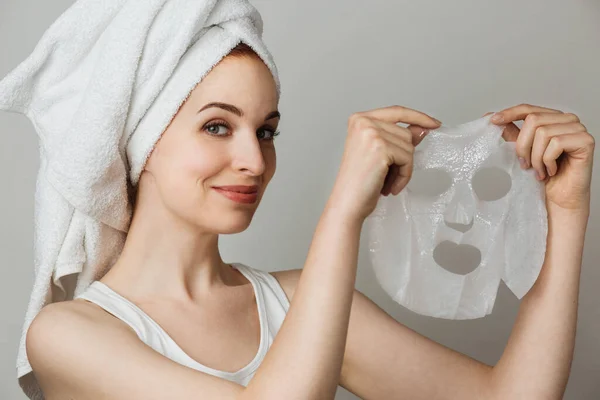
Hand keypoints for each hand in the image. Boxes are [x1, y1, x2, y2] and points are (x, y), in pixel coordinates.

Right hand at [329, 105, 440, 221]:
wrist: (347, 203)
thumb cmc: (358, 183)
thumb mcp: (379, 154)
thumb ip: (398, 138)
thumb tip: (422, 129)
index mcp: (359, 120)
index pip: (397, 111)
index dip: (418, 117)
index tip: (433, 123)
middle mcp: (363, 122)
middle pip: (405, 132)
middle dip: (402, 157)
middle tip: (387, 175)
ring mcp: (372, 133)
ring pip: (409, 146)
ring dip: (403, 168)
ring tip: (386, 182)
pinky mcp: (381, 147)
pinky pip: (407, 159)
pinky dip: (403, 176)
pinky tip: (390, 186)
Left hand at [486, 104, 594, 211]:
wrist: (559, 200)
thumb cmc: (543, 177)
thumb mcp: (523, 151)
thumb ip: (512, 133)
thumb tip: (493, 116)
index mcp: (552, 119)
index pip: (529, 109)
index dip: (510, 113)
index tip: (493, 121)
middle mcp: (567, 120)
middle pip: (533, 120)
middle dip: (523, 145)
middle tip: (525, 164)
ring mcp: (579, 129)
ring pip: (543, 132)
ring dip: (536, 157)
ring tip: (539, 171)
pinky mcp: (586, 141)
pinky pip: (557, 143)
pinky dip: (548, 160)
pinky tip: (551, 171)